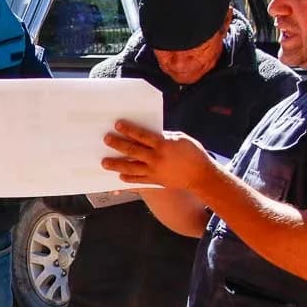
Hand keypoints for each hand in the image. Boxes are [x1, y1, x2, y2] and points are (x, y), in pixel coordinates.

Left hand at [100, 120, 216, 189]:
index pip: (142, 135)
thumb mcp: (181, 139)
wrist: (201, 176)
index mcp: (163, 145)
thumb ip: (164, 137)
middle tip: (106, 140)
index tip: (118, 125)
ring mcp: (154, 171)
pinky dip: (128, 179)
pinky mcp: (155, 181)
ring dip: (116, 164)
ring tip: (105, 162)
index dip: (129, 130)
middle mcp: (156, 158)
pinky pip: (138, 181)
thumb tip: (149, 134)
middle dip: (118, 144)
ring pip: (131, 167)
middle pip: (132, 150)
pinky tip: (120, 176)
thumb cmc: (194, 154)